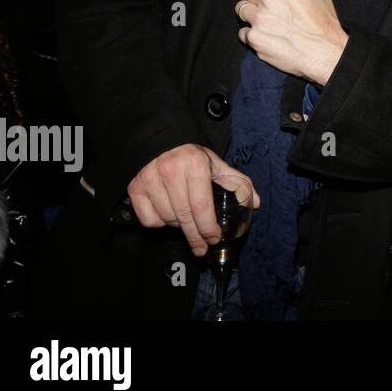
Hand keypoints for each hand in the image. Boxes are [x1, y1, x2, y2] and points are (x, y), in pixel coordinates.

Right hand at [126, 144, 259, 256]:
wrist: (159, 142)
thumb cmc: (190, 156)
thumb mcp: (215, 163)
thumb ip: (236, 182)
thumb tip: (255, 202)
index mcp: (194, 164)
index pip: (201, 206)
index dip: (208, 227)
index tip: (214, 238)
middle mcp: (170, 171)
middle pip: (184, 217)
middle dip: (196, 237)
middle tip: (202, 248)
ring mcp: (149, 180)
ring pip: (167, 219)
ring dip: (179, 227)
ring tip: (187, 223)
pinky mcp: (135, 189)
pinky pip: (149, 219)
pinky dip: (160, 223)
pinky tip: (168, 215)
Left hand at [236, 0, 348, 85]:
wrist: (326, 54)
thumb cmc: (325, 25)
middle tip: (269, 6)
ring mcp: (259, 19)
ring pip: (241, 9)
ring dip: (252, 14)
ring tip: (266, 22)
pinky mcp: (254, 38)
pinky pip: (243, 32)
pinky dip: (252, 34)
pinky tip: (266, 37)